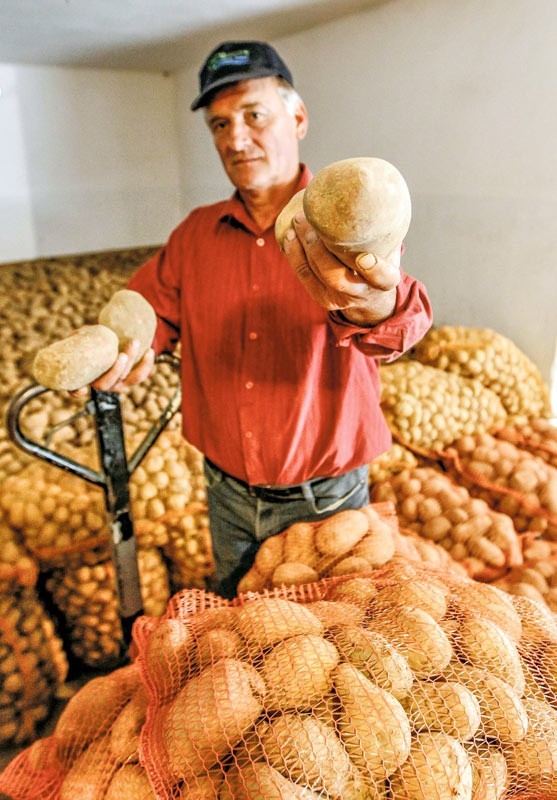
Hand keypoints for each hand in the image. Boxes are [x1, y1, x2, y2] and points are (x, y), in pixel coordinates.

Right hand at [69, 340, 155, 397]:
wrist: (110, 344)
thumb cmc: (93, 343)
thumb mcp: (82, 339)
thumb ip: (79, 337)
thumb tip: (77, 334)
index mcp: (86, 378)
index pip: (76, 390)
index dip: (77, 392)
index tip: (82, 389)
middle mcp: (103, 385)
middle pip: (109, 382)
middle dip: (118, 369)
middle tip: (123, 355)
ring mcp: (119, 384)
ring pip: (130, 379)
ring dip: (136, 364)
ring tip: (137, 345)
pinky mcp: (131, 380)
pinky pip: (141, 376)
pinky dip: (147, 364)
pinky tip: (149, 351)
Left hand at [282, 212, 400, 324]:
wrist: (370, 294)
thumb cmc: (380, 259)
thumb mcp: (389, 247)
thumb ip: (383, 229)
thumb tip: (371, 188)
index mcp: (385, 282)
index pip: (383, 278)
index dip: (374, 269)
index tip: (365, 256)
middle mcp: (361, 293)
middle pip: (336, 276)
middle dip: (319, 248)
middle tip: (310, 219)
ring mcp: (339, 299)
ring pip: (317, 273)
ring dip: (304, 246)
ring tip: (298, 220)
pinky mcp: (322, 298)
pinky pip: (304, 275)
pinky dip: (294, 254)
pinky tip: (290, 235)